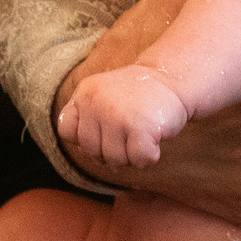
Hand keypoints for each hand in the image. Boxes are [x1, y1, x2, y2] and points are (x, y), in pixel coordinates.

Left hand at [59, 65, 188, 166]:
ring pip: (115, 160)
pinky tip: (154, 138)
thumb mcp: (103, 96)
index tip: (105, 129)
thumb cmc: (138, 96)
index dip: (85, 138)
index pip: (67, 131)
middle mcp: (97, 102)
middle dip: (111, 150)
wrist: (173, 79)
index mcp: (85, 92)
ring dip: (131, 156)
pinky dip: (148, 157)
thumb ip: (86, 120)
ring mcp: (117, 115)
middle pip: (91, 151)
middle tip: (129, 132)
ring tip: (142, 132)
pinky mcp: (140, 127)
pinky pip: (138, 161)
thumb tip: (89, 155)